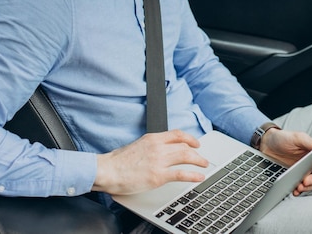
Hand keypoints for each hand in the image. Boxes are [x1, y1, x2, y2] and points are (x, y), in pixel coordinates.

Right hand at [93, 129, 208, 194]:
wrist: (107, 171)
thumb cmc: (117, 162)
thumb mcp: (137, 146)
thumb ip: (151, 146)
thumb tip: (160, 151)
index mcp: (152, 139)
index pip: (176, 134)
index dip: (189, 138)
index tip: (195, 143)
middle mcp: (158, 147)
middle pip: (184, 146)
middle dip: (197, 153)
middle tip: (202, 158)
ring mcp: (159, 161)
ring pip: (186, 157)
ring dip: (198, 161)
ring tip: (204, 165)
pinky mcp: (158, 176)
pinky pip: (181, 174)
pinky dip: (193, 175)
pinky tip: (199, 177)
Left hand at [259, 128, 311, 195]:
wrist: (267, 146)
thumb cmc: (283, 138)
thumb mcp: (296, 137)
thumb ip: (309, 142)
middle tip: (305, 180)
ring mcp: (307, 170)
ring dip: (309, 187)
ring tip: (299, 186)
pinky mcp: (299, 178)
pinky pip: (306, 187)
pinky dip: (302, 190)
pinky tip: (295, 190)